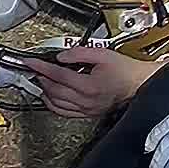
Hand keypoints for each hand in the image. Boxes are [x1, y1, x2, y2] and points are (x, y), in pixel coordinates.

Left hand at [27, 43, 158, 120]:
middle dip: (41, 78)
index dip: (41, 67)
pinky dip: (53, 105)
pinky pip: (65, 113)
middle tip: (34, 68)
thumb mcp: (102, 54)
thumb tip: (61, 56)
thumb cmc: (124, 70)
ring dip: (45, 91)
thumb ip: (79, 53)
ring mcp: (87, 110)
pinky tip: (49, 97)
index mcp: (89, 86)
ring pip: (57, 104)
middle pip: (55, 90)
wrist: (138, 85)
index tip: (30, 62)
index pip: (58, 76)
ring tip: (40, 80)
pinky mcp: (88, 114)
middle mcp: (86, 101)